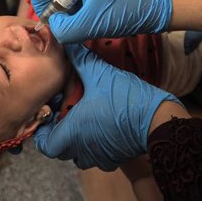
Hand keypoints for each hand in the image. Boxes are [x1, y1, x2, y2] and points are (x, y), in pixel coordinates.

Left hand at [34, 44, 183, 170]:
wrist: (158, 120)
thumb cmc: (126, 99)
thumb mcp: (100, 73)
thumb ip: (80, 59)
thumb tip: (67, 42)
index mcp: (73, 132)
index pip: (45, 144)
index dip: (43, 131)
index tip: (51, 115)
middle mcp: (83, 149)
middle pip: (60, 149)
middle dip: (60, 132)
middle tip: (66, 113)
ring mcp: (99, 157)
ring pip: (78, 154)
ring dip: (77, 140)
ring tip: (84, 118)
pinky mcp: (114, 158)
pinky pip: (97, 156)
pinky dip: (95, 145)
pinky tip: (102, 125)